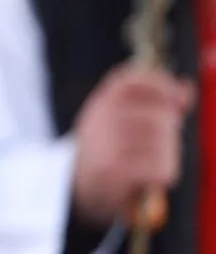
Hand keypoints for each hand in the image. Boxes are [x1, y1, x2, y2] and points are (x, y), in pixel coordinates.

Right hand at [71, 64, 192, 226]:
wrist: (76, 184)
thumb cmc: (107, 148)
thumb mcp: (121, 117)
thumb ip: (154, 101)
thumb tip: (186, 87)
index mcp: (102, 100)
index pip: (136, 80)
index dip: (163, 87)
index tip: (178, 100)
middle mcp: (101, 117)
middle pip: (161, 115)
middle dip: (170, 131)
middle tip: (159, 143)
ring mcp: (107, 142)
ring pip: (164, 142)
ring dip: (167, 156)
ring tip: (151, 163)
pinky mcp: (115, 169)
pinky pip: (160, 167)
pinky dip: (162, 174)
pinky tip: (149, 177)